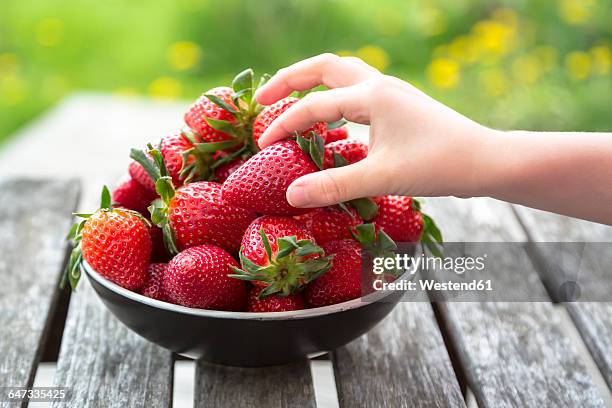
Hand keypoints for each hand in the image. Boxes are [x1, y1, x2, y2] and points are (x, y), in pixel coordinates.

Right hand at [255, 53, 494, 207]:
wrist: (485, 161)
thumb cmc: (439, 166)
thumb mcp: (382, 178)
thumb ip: (334, 186)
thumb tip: (290, 194)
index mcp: (372, 96)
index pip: (314, 105)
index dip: (284, 125)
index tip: (261, 145)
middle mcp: (379, 86)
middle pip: (323, 68)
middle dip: (289, 80)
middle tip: (263, 100)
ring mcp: (391, 93)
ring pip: (342, 74)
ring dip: (312, 83)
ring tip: (290, 100)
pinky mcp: (399, 106)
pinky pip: (357, 90)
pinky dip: (334, 97)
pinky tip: (333, 118)